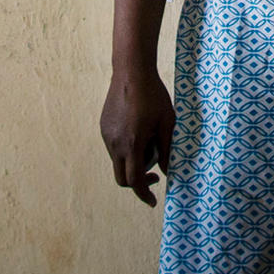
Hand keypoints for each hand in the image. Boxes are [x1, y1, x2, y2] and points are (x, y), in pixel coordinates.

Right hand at [101, 64, 175, 206]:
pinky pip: (114, 148)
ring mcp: (107, 135)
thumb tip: (168, 171)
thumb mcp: (167, 123)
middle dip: (138, 182)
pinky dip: (126, 150)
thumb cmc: (153, 96)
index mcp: (131, 144)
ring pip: (118, 162)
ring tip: (149, 143)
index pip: (134, 181)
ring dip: (133, 163)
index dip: (144, 194)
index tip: (153, 201)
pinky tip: (138, 132)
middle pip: (122, 177)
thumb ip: (167, 150)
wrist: (131, 71)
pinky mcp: (104, 127)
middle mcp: (115, 143)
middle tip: (154, 175)